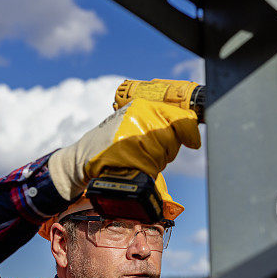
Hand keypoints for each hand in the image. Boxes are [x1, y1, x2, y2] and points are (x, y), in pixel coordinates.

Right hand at [48, 100, 199, 199]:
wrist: (83, 156)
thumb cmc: (113, 139)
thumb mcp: (134, 121)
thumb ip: (160, 121)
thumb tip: (192, 127)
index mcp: (142, 106)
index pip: (178, 116)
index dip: (189, 131)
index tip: (194, 141)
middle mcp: (138, 117)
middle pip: (172, 139)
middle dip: (166, 149)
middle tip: (148, 150)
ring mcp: (132, 135)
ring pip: (162, 155)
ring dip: (154, 161)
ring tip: (136, 157)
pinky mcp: (127, 155)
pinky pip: (150, 168)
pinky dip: (145, 171)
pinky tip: (132, 166)